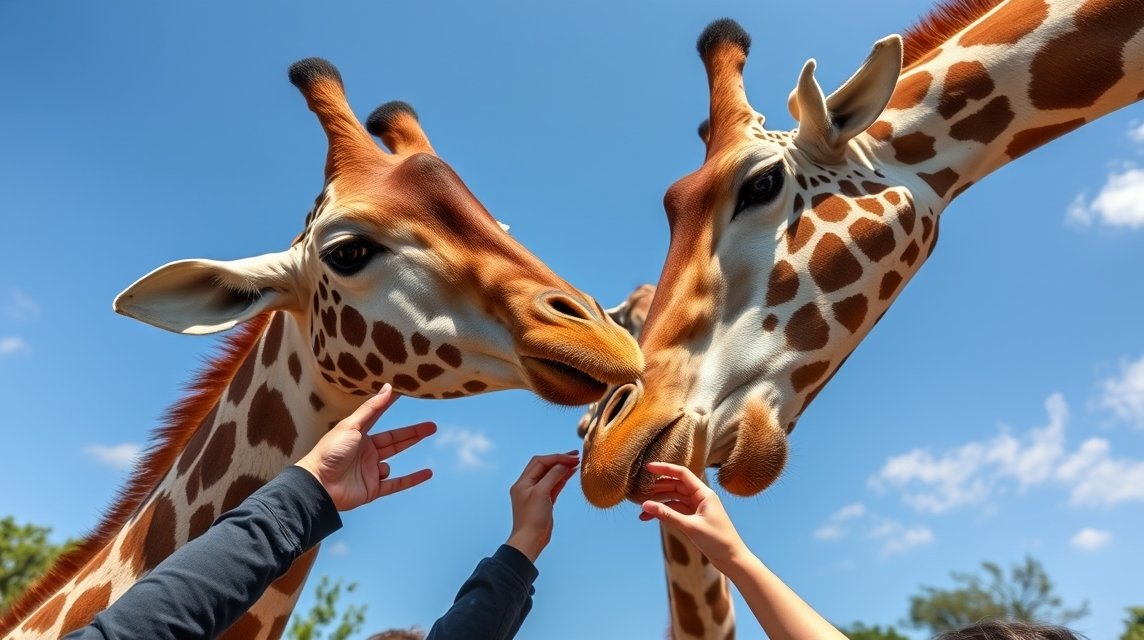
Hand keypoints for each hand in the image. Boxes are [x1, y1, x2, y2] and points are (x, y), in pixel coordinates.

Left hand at [296, 384, 435, 510]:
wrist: (319, 484)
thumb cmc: (330, 451)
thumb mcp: (351, 425)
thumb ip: (372, 408)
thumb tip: (388, 387)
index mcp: (358, 436)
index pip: (379, 418)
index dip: (391, 406)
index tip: (405, 394)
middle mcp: (365, 453)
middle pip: (394, 441)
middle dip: (412, 434)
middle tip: (432, 426)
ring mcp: (369, 471)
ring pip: (390, 464)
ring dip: (387, 465)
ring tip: (375, 469)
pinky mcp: (373, 489)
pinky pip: (397, 484)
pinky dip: (412, 479)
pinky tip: (428, 473)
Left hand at [505, 451, 579, 562]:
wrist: (530, 540)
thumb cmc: (532, 518)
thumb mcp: (541, 493)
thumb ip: (552, 476)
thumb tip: (563, 464)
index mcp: (523, 482)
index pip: (540, 462)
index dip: (556, 458)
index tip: (571, 457)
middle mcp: (528, 485)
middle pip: (544, 466)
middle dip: (559, 460)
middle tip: (575, 456)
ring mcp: (536, 493)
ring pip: (550, 475)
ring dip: (562, 468)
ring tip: (576, 463)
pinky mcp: (544, 501)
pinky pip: (553, 485)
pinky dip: (562, 478)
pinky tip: (571, 473)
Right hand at [638, 461, 747, 572]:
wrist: (732, 559)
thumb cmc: (717, 541)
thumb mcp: (690, 526)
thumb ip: (667, 514)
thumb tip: (645, 505)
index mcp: (704, 493)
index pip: (682, 474)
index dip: (664, 469)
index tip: (648, 468)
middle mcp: (701, 497)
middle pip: (676, 486)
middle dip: (658, 488)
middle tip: (640, 491)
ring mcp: (697, 508)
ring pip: (674, 499)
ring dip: (659, 502)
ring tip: (642, 506)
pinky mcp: (695, 519)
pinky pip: (676, 511)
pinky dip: (664, 513)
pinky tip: (650, 517)